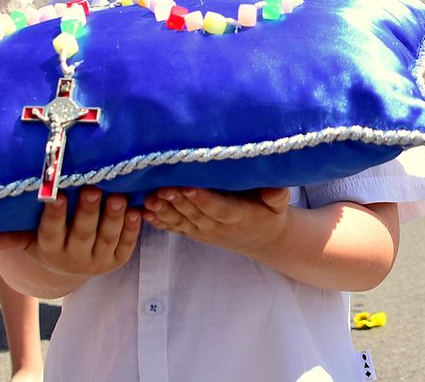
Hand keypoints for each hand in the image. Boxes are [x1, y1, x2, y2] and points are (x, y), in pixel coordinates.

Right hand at [0, 186, 139, 279]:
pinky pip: (125, 246)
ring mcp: (97, 260)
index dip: (54, 216)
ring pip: (106, 239)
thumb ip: (16, 236)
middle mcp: (74, 257)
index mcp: (50, 249)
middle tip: (92, 189)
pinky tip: (136, 212)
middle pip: (82, 234)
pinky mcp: (116, 260)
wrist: (71, 267)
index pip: (50, 232)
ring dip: (113, 218)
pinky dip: (131, 230)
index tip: (57, 196)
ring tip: (118, 198)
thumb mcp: (31, 240)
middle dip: (87, 212)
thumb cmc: (49, 240)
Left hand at [143, 187, 290, 256]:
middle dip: (178, 201)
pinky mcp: (193, 232)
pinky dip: (160, 221)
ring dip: (164, 211)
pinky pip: (174, 228)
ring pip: (181, 221)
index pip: (219, 208)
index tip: (188, 186)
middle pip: (195, 213)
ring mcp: (203, 230)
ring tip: (150, 200)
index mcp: (239, 215)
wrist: (260, 238)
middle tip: (162, 188)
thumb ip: (277, 197)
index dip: (203, 199)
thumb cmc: (269, 213)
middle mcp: (217, 225)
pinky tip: (145, 213)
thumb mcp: (279, 205)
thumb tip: (276, 187)